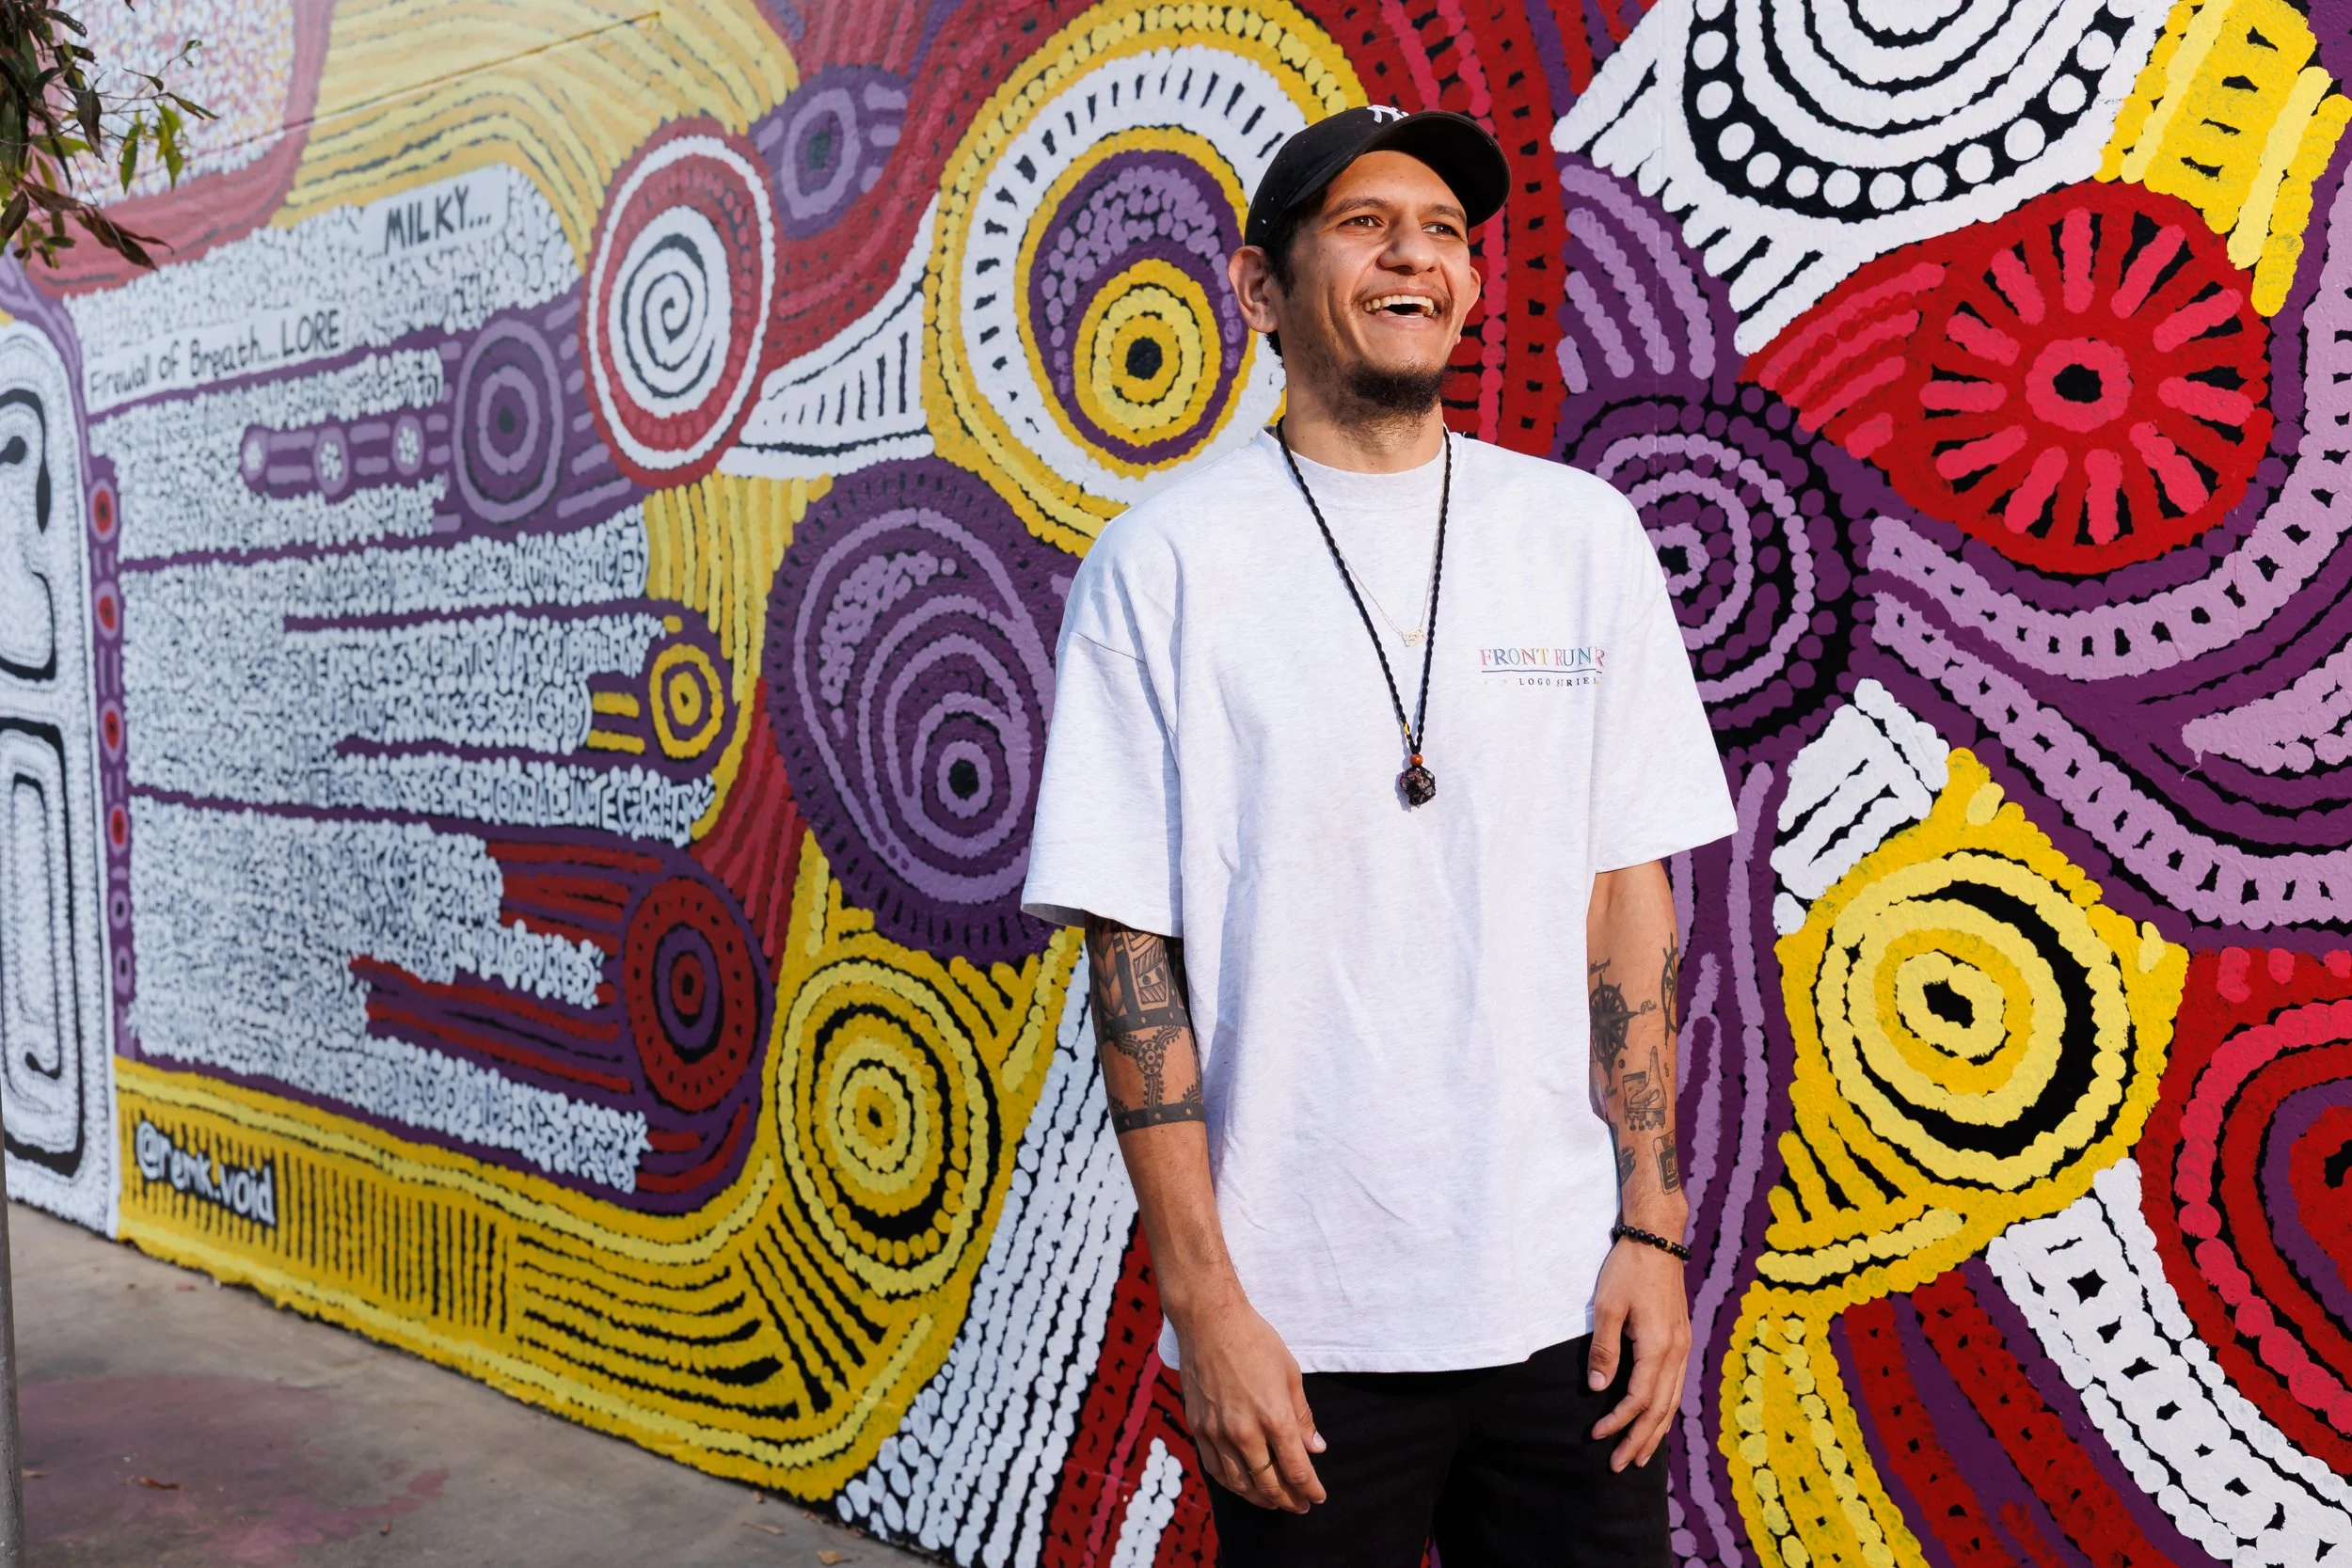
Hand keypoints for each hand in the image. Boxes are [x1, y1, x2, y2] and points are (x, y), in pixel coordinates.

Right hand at [1173, 1297, 1327, 1511]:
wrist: (1209, 1322)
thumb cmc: (1255, 1342)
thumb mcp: (1290, 1374)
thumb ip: (1302, 1417)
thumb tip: (1315, 1448)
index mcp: (1274, 1417)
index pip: (1297, 1469)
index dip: (1310, 1489)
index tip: (1318, 1497)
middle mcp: (1245, 1431)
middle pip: (1269, 1483)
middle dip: (1288, 1500)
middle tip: (1299, 1506)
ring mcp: (1217, 1432)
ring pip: (1240, 1483)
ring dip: (1260, 1498)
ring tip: (1273, 1502)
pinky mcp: (1198, 1428)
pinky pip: (1215, 1468)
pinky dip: (1231, 1484)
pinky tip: (1242, 1485)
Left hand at [1587, 1234, 1690, 1470]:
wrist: (1658, 1240)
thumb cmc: (1628, 1270)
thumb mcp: (1607, 1306)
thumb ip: (1604, 1350)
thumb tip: (1597, 1388)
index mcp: (1658, 1346)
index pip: (1639, 1398)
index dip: (1618, 1421)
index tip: (1597, 1436)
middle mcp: (1677, 1352)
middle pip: (1660, 1409)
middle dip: (1639, 1439)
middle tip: (1620, 1466)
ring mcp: (1683, 1347)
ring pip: (1673, 1401)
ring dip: (1656, 1431)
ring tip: (1641, 1456)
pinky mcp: (1682, 1340)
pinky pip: (1677, 1386)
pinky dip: (1665, 1410)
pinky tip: (1657, 1421)